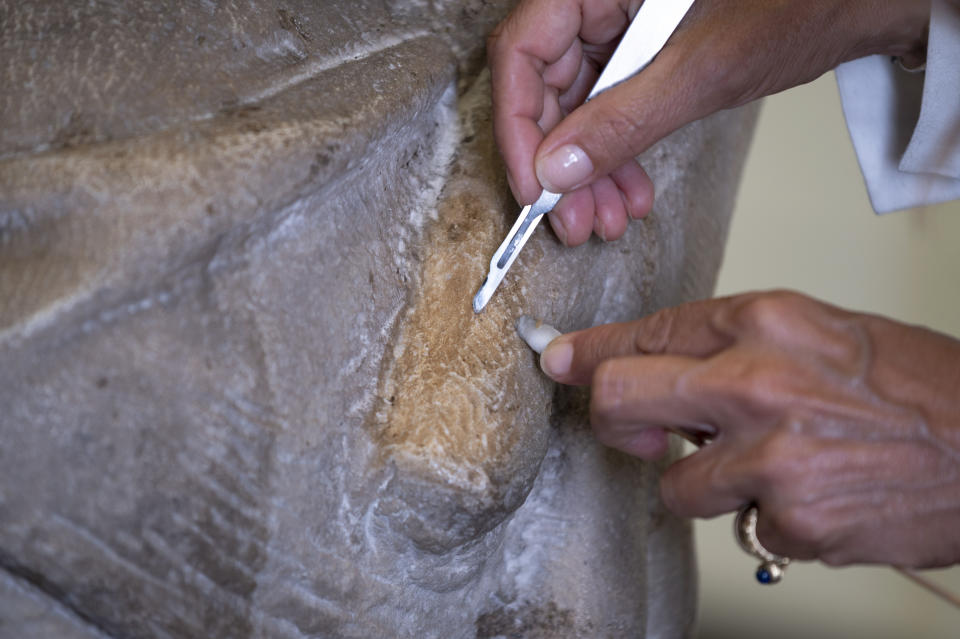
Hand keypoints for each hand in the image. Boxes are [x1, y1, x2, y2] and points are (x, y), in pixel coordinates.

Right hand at [488, 0, 929, 245]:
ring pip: (576, 106)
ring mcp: (619, 25)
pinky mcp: (642, 52)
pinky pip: (610, 109)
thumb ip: (621, 122)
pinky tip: (631, 193)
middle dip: (560, 163)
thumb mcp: (701, 71)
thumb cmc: (796, 5)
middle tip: (572, 221)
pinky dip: (618, 155)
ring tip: (607, 220)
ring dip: (589, 170)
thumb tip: (556, 170)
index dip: (518, 126)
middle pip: (544, 85)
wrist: (855, 3)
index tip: (535, 186)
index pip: (522, 51)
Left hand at [539, 291, 959, 567]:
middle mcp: (756, 384)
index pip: (644, 333)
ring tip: (768, 465)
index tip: (560, 359)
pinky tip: (813, 493)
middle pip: (621, 399)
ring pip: (672, 484)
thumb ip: (731, 346)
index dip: (590, 351)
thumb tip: (658, 366)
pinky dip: (767, 517)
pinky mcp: (791, 521)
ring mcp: (771, 458)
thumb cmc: (914, 386)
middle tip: (632, 431)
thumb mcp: (817, 332)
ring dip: (705, 482)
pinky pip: (741, 527)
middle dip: (611, 420)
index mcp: (764, 323)